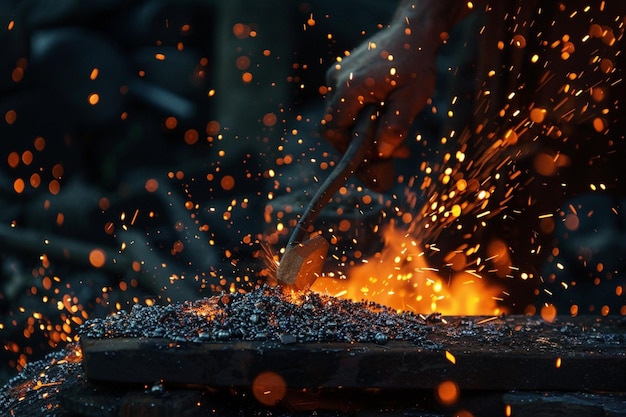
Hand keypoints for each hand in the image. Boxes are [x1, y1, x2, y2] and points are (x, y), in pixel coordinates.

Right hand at [321, 0, 474, 190]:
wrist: (414, 31)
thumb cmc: (415, 63)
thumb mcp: (412, 98)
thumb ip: (396, 126)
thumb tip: (382, 153)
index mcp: (350, 88)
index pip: (332, 130)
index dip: (347, 151)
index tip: (370, 165)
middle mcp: (338, 81)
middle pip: (337, 128)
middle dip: (361, 148)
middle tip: (388, 164)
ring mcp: (339, 77)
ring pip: (345, 119)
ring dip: (367, 137)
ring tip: (398, 148)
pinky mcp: (346, 77)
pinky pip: (350, 107)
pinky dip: (367, 122)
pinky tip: (390, 128)